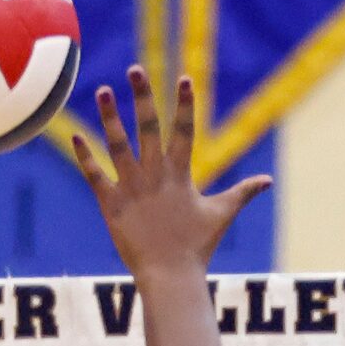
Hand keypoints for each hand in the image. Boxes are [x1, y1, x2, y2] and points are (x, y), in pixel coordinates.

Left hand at [73, 68, 269, 280]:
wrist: (170, 277)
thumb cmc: (197, 247)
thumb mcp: (221, 214)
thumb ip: (243, 192)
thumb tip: (268, 180)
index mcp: (181, 174)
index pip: (184, 130)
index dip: (184, 103)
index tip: (184, 77)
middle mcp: (155, 175)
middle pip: (148, 127)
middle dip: (142, 96)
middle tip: (134, 68)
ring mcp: (132, 189)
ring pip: (118, 145)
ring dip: (110, 116)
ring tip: (103, 90)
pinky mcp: (112, 205)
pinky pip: (95, 176)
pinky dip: (85, 157)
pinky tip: (76, 136)